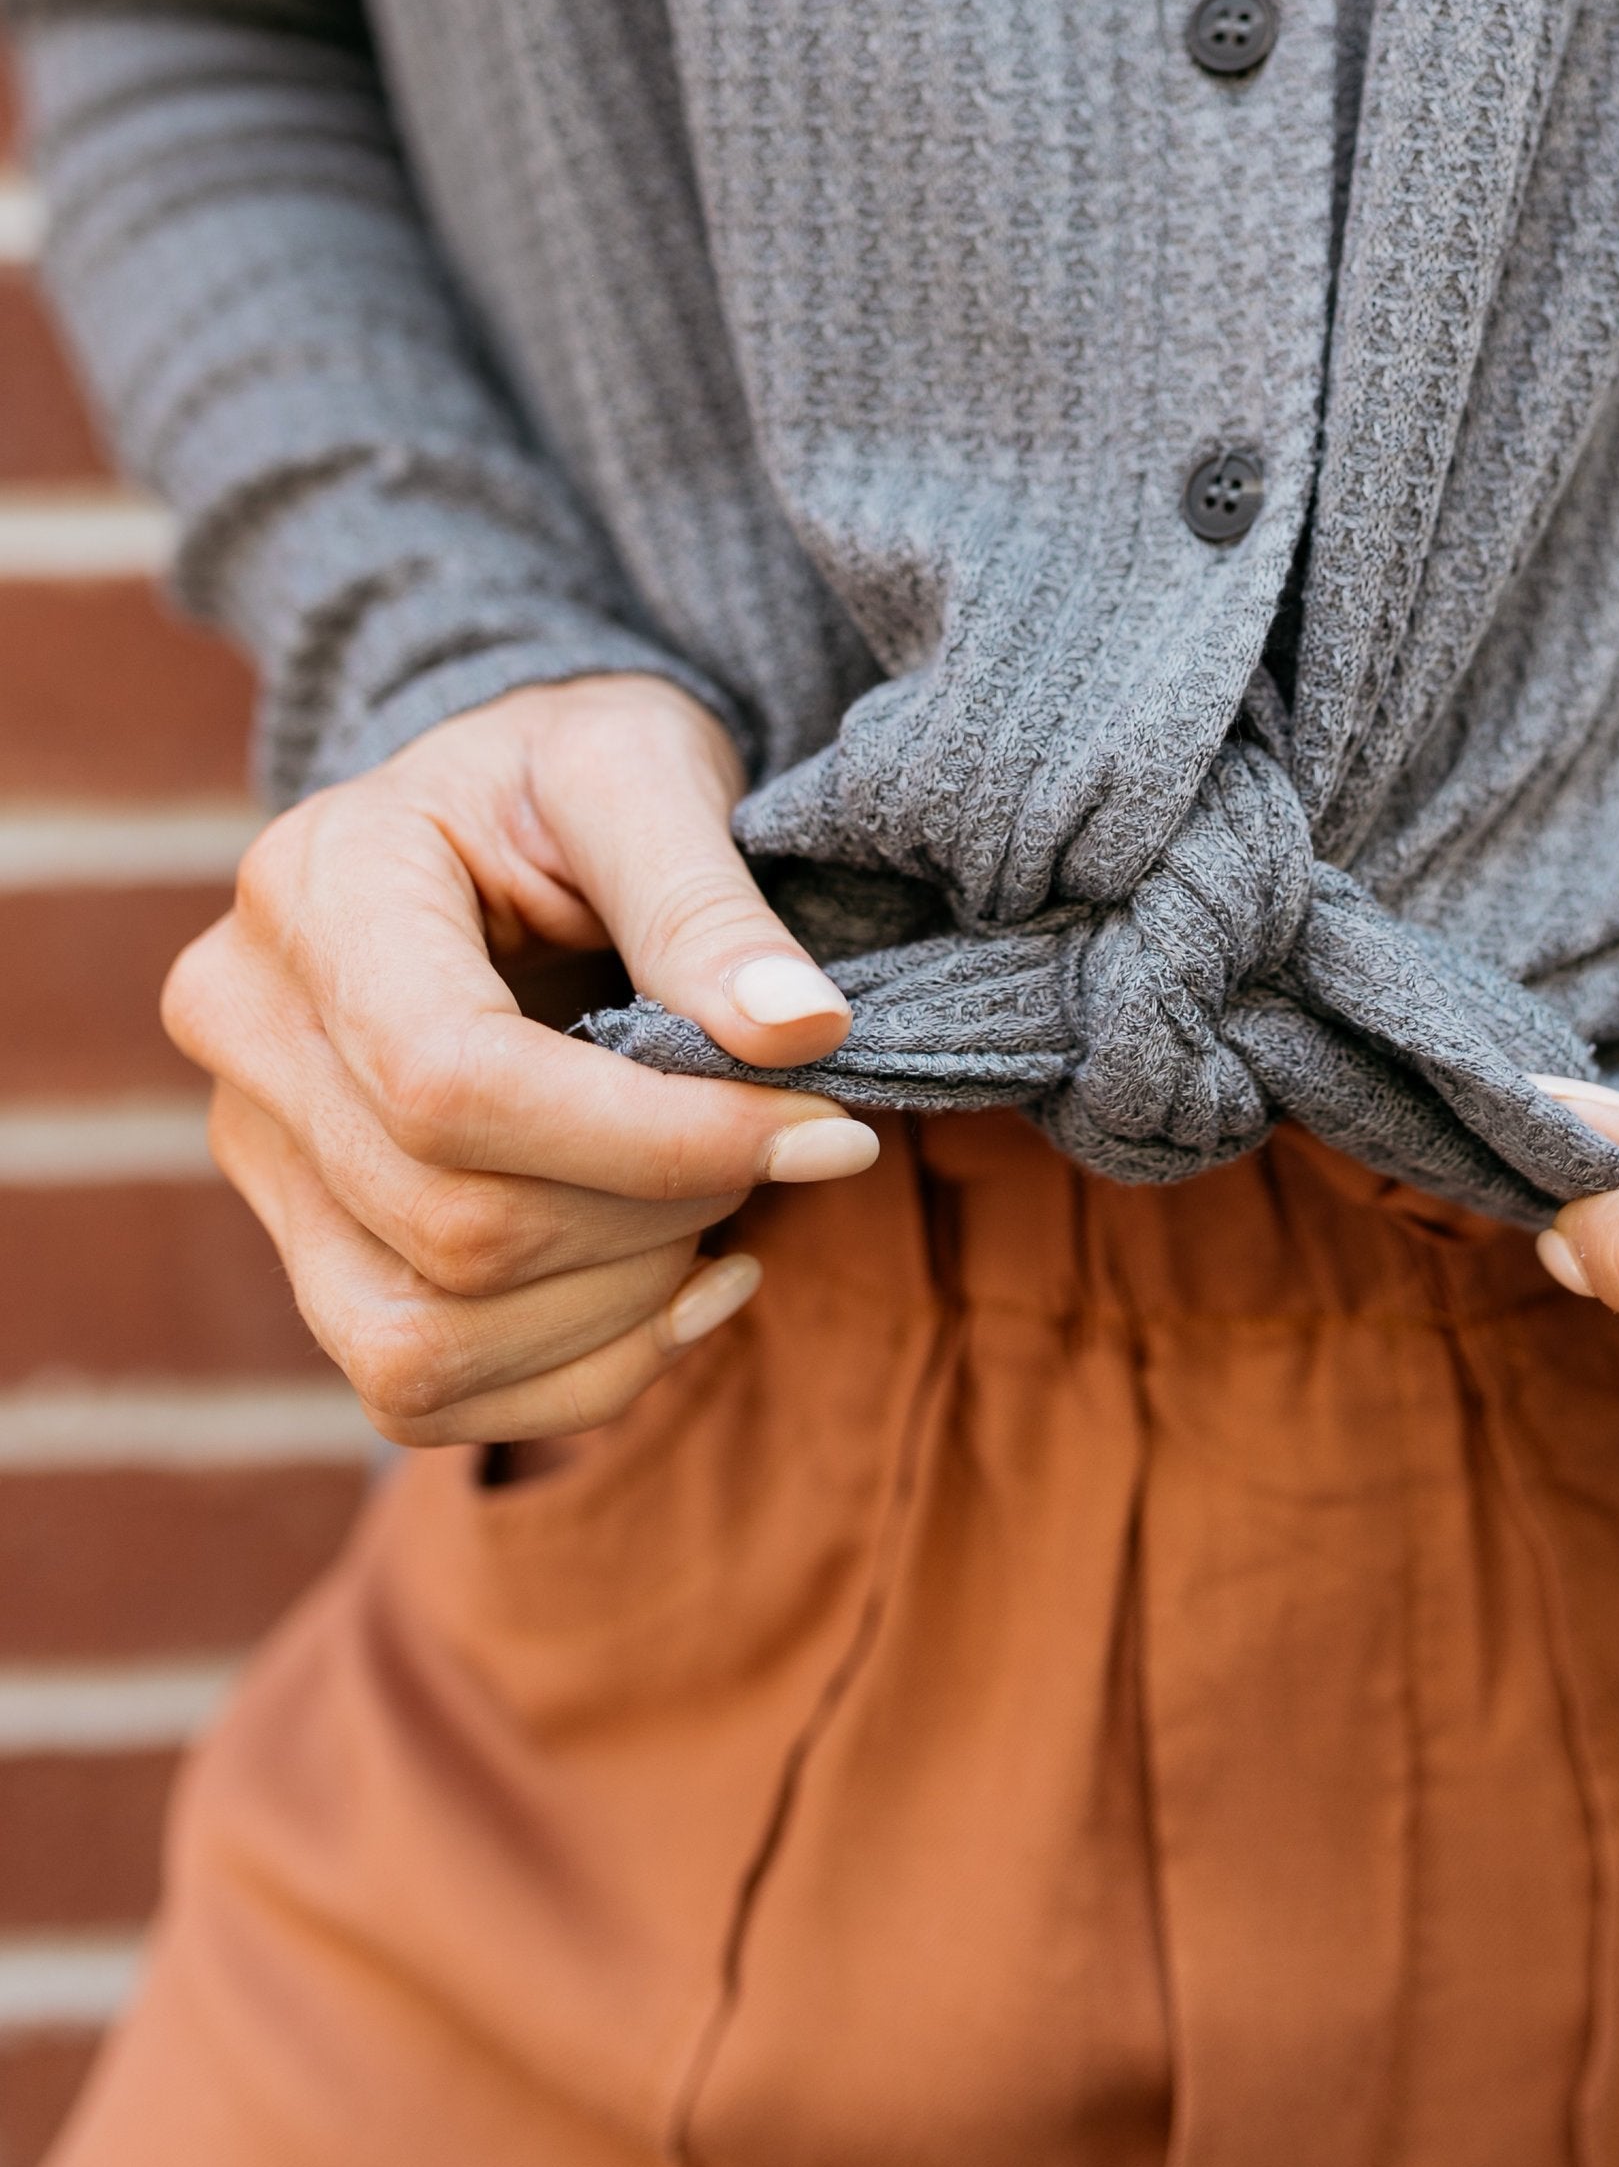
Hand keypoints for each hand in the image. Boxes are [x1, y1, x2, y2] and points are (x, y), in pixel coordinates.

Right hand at [164, 675, 879, 1446]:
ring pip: (421, 1343)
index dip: (653, 1141)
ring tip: (725, 1206)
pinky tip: (685, 1285)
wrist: (503, 816)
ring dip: (623, 1310)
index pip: (452, 1086)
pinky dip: (580, 1374)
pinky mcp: (303, 1246)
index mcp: (317, 889)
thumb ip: (710, 903)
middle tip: (792, 1144)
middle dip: (663, 1213)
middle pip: (452, 1226)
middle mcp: (247, 1029)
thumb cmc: (576, 777)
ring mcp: (257, 1153)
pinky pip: (416, 1393)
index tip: (824, 1129)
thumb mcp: (646, 772)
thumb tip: (803, 1033)